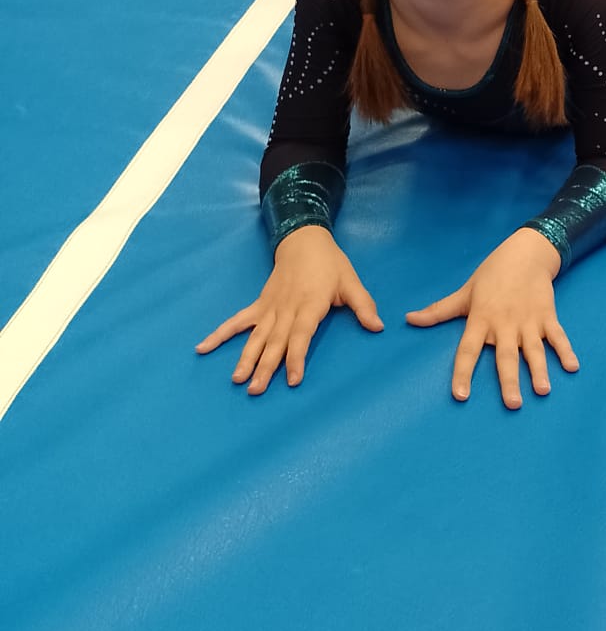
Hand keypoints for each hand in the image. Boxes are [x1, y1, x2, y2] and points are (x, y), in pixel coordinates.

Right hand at [196, 225, 382, 393]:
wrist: (303, 240)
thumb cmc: (330, 264)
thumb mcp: (351, 282)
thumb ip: (363, 305)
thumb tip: (378, 327)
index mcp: (310, 304)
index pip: (301, 335)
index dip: (296, 357)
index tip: (292, 380)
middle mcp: (286, 308)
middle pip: (275, 341)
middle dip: (266, 366)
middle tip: (257, 390)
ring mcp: (269, 307)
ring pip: (255, 336)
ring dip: (245, 358)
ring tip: (237, 380)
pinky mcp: (258, 305)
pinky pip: (237, 321)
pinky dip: (220, 334)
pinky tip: (202, 348)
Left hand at [407, 227, 576, 406]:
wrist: (525, 252)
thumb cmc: (491, 274)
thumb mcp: (464, 292)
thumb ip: (439, 310)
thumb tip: (409, 319)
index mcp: (481, 318)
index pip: (468, 350)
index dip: (463, 373)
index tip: (461, 395)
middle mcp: (505, 323)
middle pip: (506, 356)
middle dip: (510, 380)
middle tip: (513, 404)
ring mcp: (528, 320)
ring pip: (534, 350)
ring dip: (539, 370)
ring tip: (543, 391)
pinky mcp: (547, 315)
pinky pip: (558, 336)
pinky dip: (566, 351)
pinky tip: (573, 367)